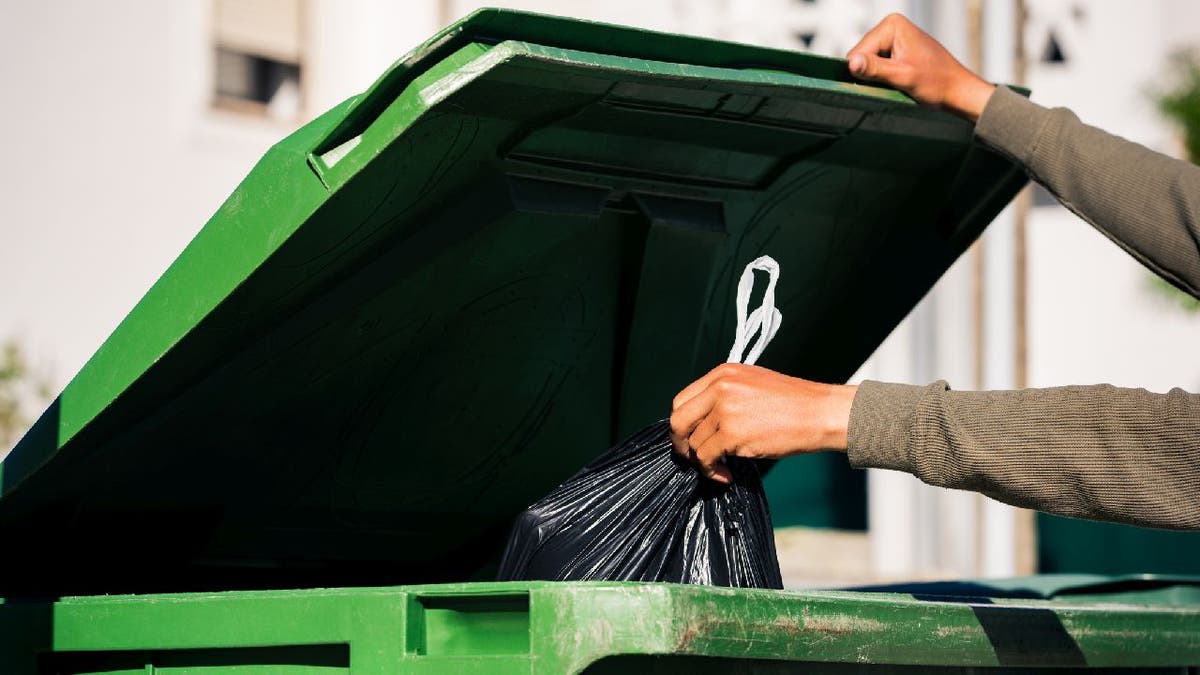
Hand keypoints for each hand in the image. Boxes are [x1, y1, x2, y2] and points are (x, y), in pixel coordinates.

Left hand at [668, 363, 856, 483]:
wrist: (820, 413)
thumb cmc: (793, 404)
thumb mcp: (753, 385)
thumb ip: (725, 396)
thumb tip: (704, 423)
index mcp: (722, 374)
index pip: (682, 400)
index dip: (683, 424)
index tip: (691, 438)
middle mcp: (719, 388)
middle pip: (678, 420)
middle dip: (681, 444)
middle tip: (692, 459)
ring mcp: (724, 410)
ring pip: (694, 444)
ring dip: (703, 462)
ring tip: (721, 469)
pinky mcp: (732, 433)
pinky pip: (706, 458)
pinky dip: (711, 471)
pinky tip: (726, 476)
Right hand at [846, 13, 994, 122]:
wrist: (957, 90)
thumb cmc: (937, 82)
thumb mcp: (902, 76)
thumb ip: (874, 69)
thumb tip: (851, 63)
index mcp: (892, 25)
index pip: (859, 52)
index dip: (865, 72)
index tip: (886, 81)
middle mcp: (891, 26)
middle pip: (862, 55)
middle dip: (872, 73)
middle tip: (894, 82)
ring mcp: (894, 37)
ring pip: (867, 62)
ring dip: (878, 76)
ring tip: (898, 81)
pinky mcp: (896, 49)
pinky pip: (877, 65)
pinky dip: (883, 76)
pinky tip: (898, 80)